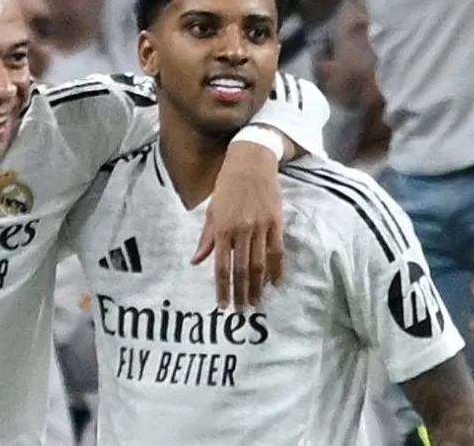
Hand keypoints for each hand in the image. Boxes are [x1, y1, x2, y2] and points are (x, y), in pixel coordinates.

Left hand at [193, 142, 284, 308]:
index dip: (222, 287)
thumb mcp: (211, 210)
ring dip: (257, 287)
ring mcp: (260, 227)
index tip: (222, 305)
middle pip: (241, 269)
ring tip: (256, 303)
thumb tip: (196, 261)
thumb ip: (206, 237)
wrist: (250, 162)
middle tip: (241, 312)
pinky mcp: (276, 222)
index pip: (220, 266)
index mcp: (222, 228)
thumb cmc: (227, 186)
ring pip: (259, 264)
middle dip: (240, 293)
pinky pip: (277, 251)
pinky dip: (276, 269)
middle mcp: (241, 230)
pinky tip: (275, 283)